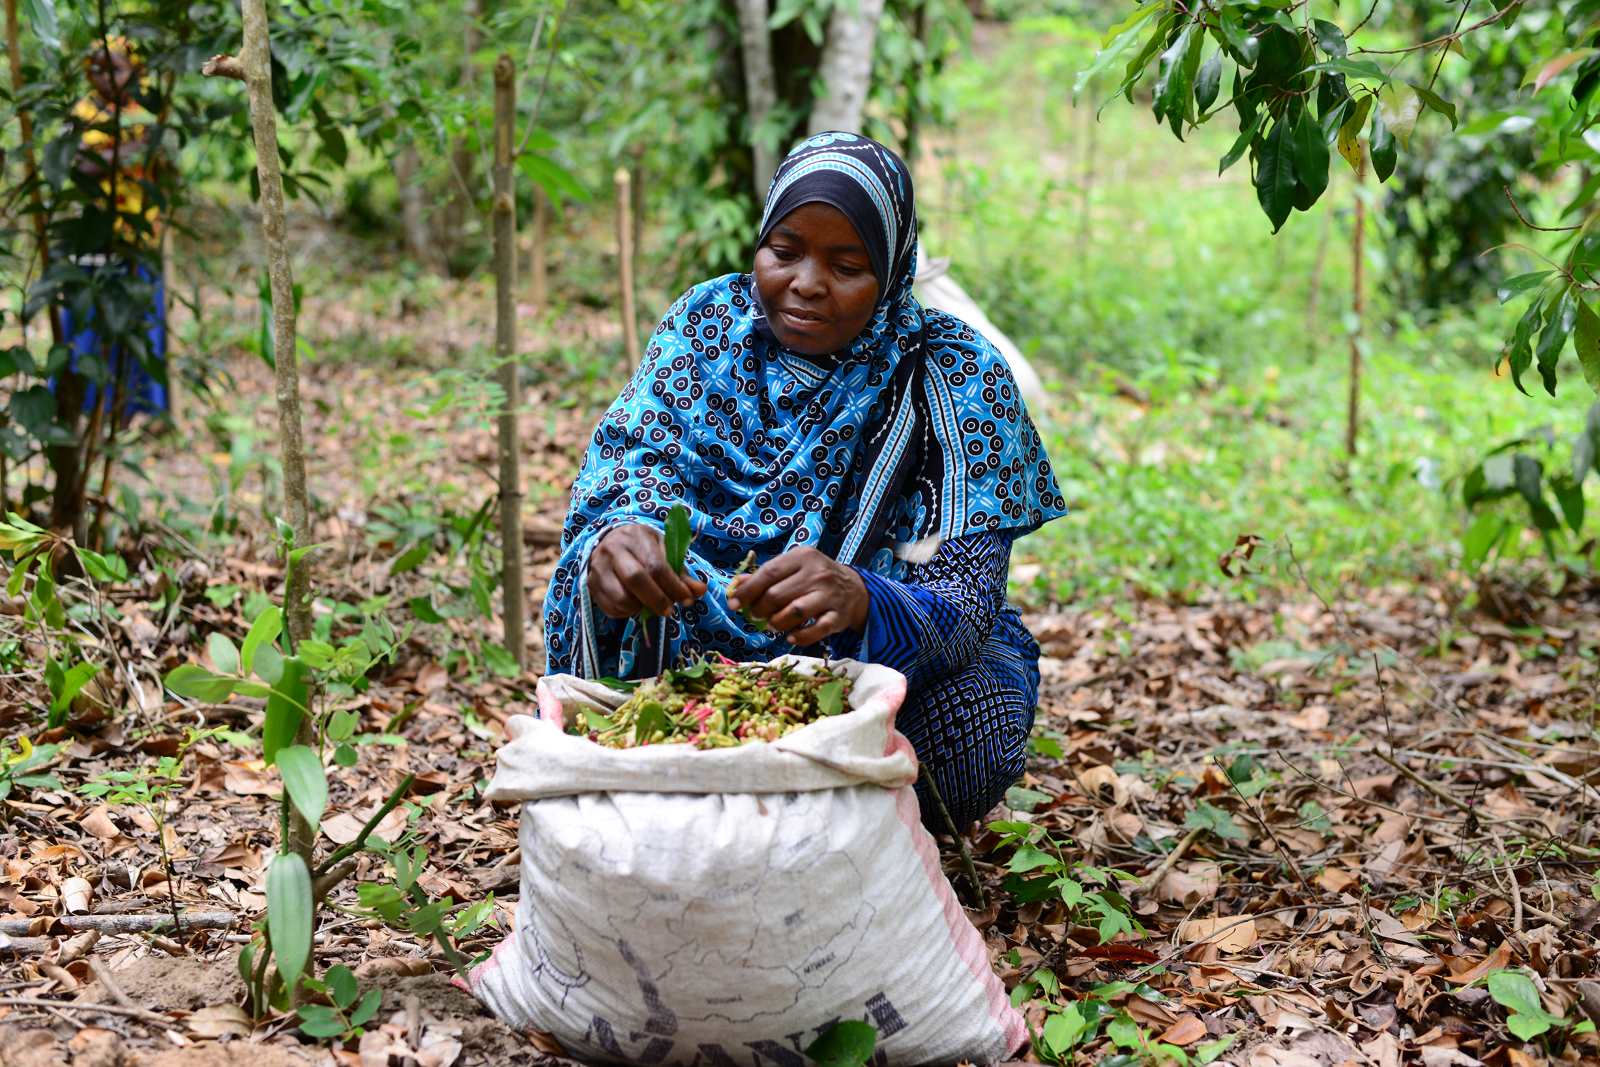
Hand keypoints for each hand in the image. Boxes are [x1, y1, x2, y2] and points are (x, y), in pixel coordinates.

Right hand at [587, 524, 707, 619]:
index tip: (687, 599)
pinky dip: (626, 613)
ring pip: (621, 597)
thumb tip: (699, 591)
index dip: (673, 586)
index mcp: (635, 536)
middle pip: (635, 579)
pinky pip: (610, 608)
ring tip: (649, 604)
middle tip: (669, 611)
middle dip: (657, 599)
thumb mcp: (663, 551)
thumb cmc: (642, 547)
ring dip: (640, 608)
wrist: (609, 542)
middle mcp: (613, 549)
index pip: (656, 565)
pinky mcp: (591, 584)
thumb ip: (680, 572)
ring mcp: (598, 567)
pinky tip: (634, 604)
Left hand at [726, 547, 867, 645]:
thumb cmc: (814, 577)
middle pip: (778, 595)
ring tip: (772, 625)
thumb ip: (765, 576)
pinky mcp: (838, 616)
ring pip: (795, 612)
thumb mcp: (792, 568)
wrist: (854, 589)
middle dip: (760, 609)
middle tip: (756, 615)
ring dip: (777, 622)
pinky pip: (816, 630)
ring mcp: (829, 595)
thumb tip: (736, 585)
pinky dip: (800, 636)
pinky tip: (791, 636)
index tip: (733, 604)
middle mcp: (817, 573)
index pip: (769, 572)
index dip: (748, 590)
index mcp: (803, 557)